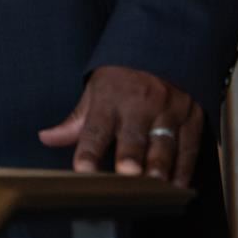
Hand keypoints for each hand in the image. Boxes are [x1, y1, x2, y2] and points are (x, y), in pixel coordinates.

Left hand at [38, 65, 203, 186]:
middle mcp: (138, 106)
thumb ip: (75, 122)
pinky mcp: (191, 118)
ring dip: (160, 164)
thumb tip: (46, 138)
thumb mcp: (94, 92)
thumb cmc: (121, 79)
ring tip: (156, 184)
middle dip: (131, 155)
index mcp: (109, 100)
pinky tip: (179, 186)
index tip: (83, 170)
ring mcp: (167, 111)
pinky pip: (189, 146)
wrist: (160, 51)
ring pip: (165, 142)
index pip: (95, 129)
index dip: (89, 150)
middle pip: (134, 135)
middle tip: (128, 174)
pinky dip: (185, 168)